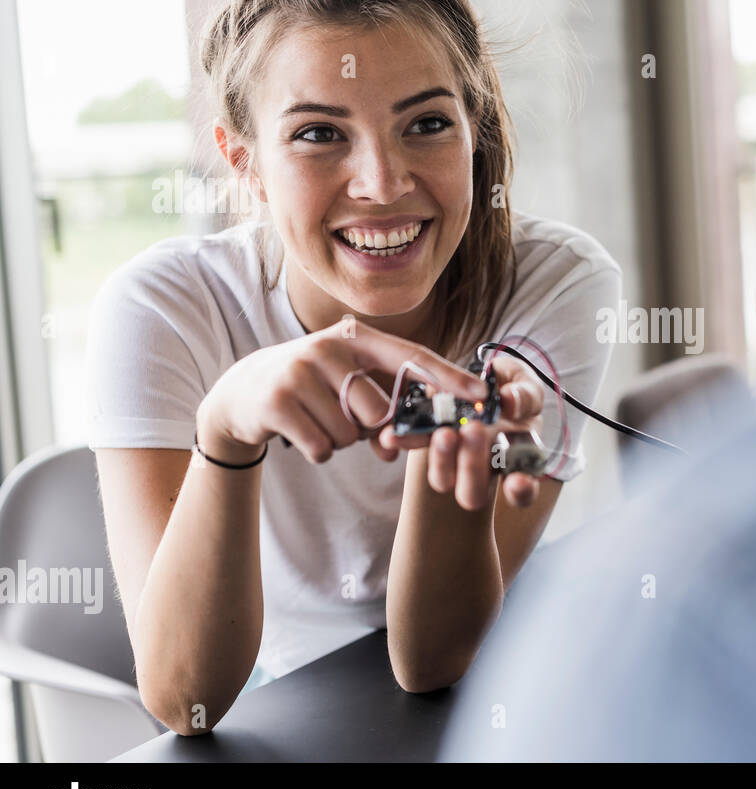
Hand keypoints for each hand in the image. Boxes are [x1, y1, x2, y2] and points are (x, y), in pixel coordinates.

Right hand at [195, 319, 487, 465]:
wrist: (242, 394)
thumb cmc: (313, 390)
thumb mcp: (348, 385)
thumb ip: (385, 408)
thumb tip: (404, 443)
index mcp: (356, 338)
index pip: (412, 356)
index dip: (448, 377)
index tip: (480, 395)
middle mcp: (328, 347)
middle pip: (379, 410)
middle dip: (370, 429)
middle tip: (349, 420)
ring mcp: (299, 372)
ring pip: (351, 433)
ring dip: (342, 441)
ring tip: (320, 420)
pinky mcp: (276, 402)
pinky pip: (322, 447)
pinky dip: (319, 451)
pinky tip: (303, 432)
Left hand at [376, 355, 545, 510]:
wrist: (484, 376)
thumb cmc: (513, 387)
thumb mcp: (526, 385)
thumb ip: (525, 396)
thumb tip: (510, 402)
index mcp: (516, 460)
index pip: (521, 489)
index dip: (520, 490)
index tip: (517, 481)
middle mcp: (483, 469)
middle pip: (473, 493)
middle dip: (471, 468)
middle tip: (474, 431)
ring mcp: (454, 459)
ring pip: (443, 480)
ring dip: (442, 458)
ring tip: (444, 431)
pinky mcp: (429, 441)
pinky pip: (416, 447)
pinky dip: (405, 441)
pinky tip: (393, 434)